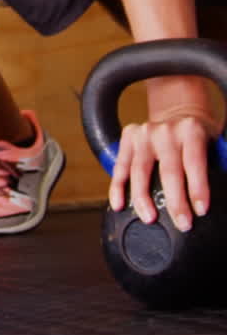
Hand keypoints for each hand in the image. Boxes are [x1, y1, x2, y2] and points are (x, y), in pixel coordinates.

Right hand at [109, 114, 217, 230]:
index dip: (198, 188)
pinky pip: (121, 166)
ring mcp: (144, 133)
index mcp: (190, 130)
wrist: (176, 111)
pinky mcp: (128, 137)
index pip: (194, 162)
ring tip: (150, 218)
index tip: (200, 210)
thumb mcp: (211, 141)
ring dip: (143, 198)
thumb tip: (223, 193)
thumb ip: (216, 162)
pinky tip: (119, 204)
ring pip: (140, 170)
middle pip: (168, 171)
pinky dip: (118, 187)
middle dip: (175, 201)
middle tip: (182, 223)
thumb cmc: (196, 135)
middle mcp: (165, 130)